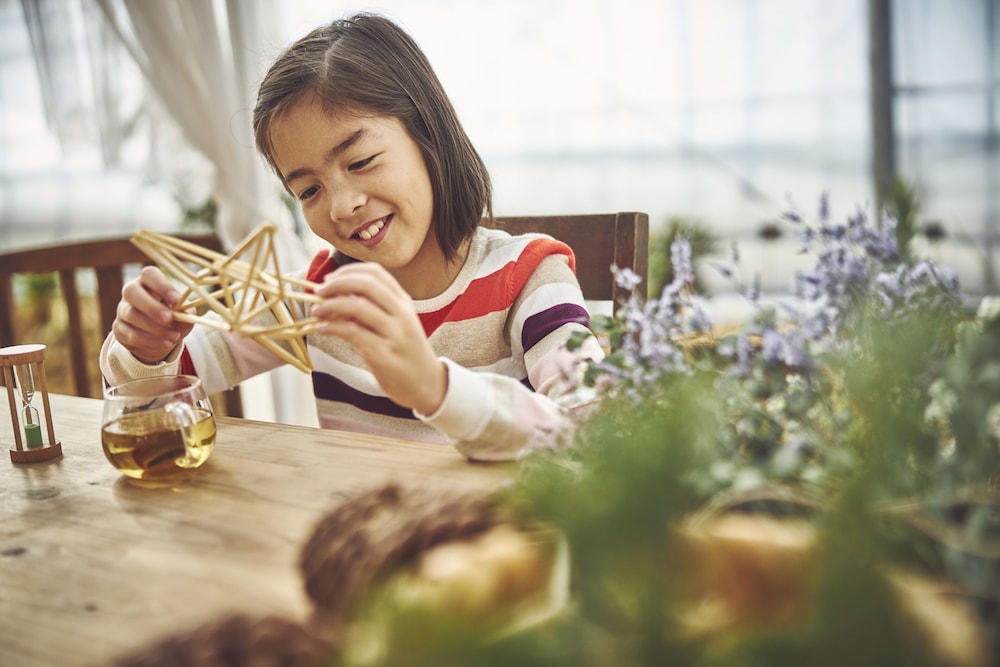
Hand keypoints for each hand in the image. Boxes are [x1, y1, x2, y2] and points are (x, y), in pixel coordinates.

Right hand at [111, 266, 193, 363]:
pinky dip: (150, 341)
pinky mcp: (119, 329)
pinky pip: (130, 334)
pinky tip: (165, 344)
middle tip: (169, 319)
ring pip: (131, 315)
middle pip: (132, 292)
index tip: (176, 299)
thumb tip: (187, 316)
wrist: (159, 339)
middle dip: (151, 306)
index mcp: (148, 282)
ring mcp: (122, 310)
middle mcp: (131, 292)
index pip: (149, 274)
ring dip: (154, 328)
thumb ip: (186, 313)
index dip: (161, 285)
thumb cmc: (173, 318)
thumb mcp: (183, 314)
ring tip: (174, 336)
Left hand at [311, 263, 446, 414]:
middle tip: (318, 292)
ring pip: (358, 306)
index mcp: (403, 302)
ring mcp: (395, 333)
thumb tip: (336, 297)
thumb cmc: (406, 353)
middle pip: (366, 284)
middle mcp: (401, 313)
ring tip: (316, 311)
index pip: (375, 272)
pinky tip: (322, 329)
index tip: (330, 279)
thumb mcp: (396, 324)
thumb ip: (372, 309)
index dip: (348, 271)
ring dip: (330, 305)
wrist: (427, 384)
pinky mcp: (384, 354)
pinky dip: (333, 327)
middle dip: (337, 284)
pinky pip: (353, 332)